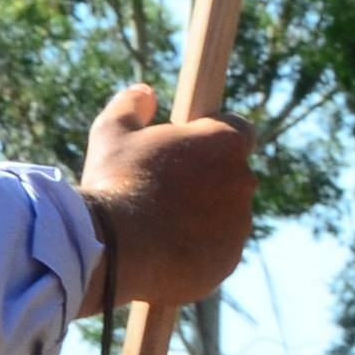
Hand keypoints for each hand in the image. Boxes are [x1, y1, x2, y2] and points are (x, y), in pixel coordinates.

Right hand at [75, 83, 255, 311]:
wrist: (112, 249)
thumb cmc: (114, 183)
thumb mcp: (111, 132)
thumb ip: (131, 105)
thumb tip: (146, 93)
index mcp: (223, 142)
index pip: (241, 130)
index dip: (216, 138)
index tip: (193, 148)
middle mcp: (242, 181)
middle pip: (231, 176)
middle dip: (206, 181)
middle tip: (164, 189)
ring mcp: (239, 225)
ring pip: (225, 217)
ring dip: (201, 218)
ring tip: (157, 225)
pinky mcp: (228, 261)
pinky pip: (215, 252)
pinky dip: (196, 251)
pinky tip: (162, 251)